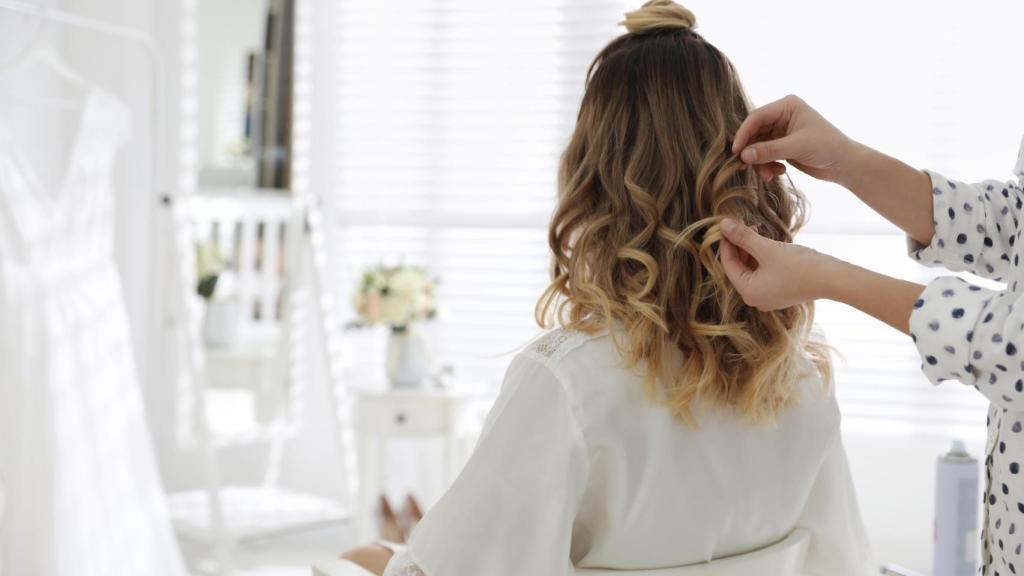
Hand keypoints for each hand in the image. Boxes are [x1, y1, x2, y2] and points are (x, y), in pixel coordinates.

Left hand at [717, 218, 837, 310]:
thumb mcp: (767, 248)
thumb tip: (722, 225)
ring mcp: (769, 297)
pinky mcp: (781, 292)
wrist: (833, 279)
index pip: (728, 264)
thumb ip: (743, 237)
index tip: (724, 225)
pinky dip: (762, 258)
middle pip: (739, 268)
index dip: (726, 243)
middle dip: (739, 245)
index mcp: (748, 292)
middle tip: (740, 224)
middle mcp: (755, 298)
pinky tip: (765, 242)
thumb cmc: (799, 265)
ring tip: (754, 229)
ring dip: (750, 249)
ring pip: (752, 269)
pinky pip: (763, 273)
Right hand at [732, 95, 857, 184]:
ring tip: (768, 176)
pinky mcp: (782, 146)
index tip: (736, 152)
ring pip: (757, 147)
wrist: (845, 164)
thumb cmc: (828, 147)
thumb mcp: (797, 147)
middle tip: (746, 167)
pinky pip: (764, 155)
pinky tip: (778, 173)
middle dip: (752, 152)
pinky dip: (767, 166)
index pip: (757, 117)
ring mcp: (781, 132)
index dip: (744, 134)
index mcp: (787, 106)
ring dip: (760, 163)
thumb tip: (743, 156)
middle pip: (754, 133)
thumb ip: (769, 150)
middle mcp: (782, 116)